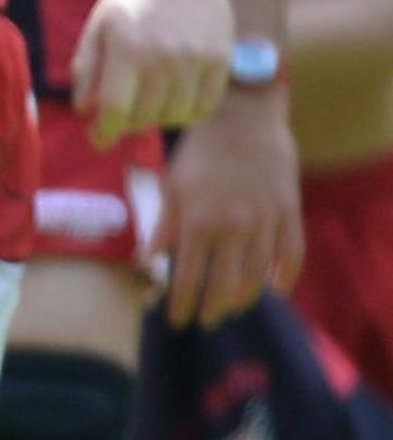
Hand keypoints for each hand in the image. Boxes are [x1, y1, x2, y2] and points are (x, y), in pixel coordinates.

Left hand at [76, 0, 232, 145]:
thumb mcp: (98, 28)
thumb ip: (88, 69)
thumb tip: (86, 111)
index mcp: (128, 51)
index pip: (116, 111)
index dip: (104, 133)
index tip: (98, 141)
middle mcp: (165, 58)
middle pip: (145, 117)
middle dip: (127, 124)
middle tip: (120, 118)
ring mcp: (198, 60)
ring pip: (176, 116)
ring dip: (158, 118)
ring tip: (147, 105)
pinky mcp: (221, 59)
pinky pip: (206, 105)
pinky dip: (189, 112)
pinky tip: (175, 102)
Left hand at [158, 87, 301, 326]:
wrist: (242, 118)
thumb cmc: (199, 152)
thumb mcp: (171, 186)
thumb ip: (164, 227)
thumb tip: (146, 261)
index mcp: (198, 223)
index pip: (188, 278)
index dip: (182, 304)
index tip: (177, 321)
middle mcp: (233, 228)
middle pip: (225, 285)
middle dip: (213, 309)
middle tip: (206, 320)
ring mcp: (265, 221)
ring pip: (259, 276)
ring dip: (246, 298)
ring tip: (234, 308)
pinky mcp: (289, 212)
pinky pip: (292, 253)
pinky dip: (286, 275)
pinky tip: (277, 289)